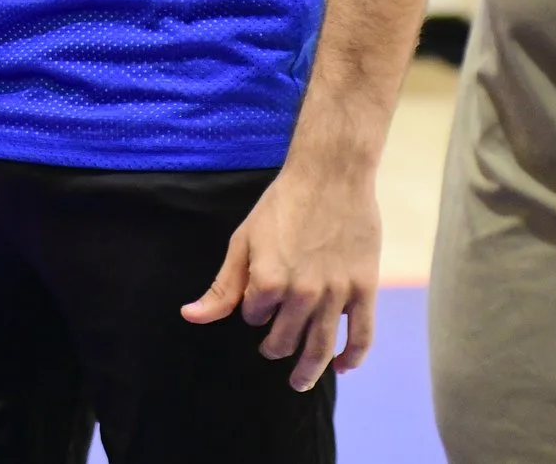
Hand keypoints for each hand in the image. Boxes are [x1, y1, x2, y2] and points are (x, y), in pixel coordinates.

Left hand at [180, 154, 380, 390]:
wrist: (331, 173)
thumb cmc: (282, 202)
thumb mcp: (243, 240)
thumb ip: (222, 286)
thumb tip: (191, 317)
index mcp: (268, 282)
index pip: (254, 317)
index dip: (253, 310)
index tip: (259, 298)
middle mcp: (302, 294)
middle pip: (285, 340)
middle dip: (275, 345)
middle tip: (274, 345)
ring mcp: (336, 293)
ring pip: (321, 348)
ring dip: (309, 370)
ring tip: (300, 381)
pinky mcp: (364, 287)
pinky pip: (362, 334)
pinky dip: (354, 357)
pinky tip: (344, 366)